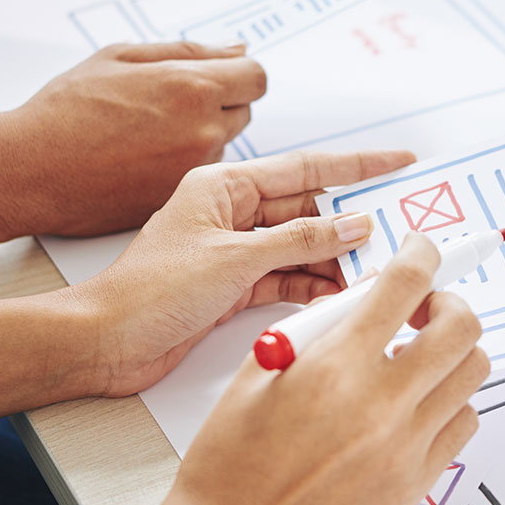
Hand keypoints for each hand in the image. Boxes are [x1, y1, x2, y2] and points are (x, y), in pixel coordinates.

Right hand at [0, 40, 266, 238]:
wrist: (31, 169)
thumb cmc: (65, 110)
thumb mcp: (121, 56)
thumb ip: (188, 51)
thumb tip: (235, 50)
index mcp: (192, 87)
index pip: (257, 77)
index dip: (238, 74)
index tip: (220, 77)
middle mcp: (203, 132)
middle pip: (244, 111)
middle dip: (219, 102)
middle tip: (168, 104)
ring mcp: (194, 170)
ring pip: (222, 144)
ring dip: (201, 135)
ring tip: (147, 134)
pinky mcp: (180, 198)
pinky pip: (201, 174)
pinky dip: (183, 164)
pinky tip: (143, 159)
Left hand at [72, 148, 414, 396]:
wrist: (105, 342)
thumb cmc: (149, 291)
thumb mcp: (234, 259)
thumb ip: (299, 240)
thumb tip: (353, 226)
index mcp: (225, 185)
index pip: (306, 167)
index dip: (358, 164)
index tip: (399, 162)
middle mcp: (232, 213)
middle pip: (309, 209)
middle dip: (352, 222)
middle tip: (398, 231)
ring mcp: (234, 251)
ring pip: (302, 246)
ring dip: (335, 259)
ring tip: (375, 268)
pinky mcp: (233, 287)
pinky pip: (287, 278)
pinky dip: (313, 285)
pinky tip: (340, 292)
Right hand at [131, 233, 488, 504]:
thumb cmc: (233, 457)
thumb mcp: (263, 367)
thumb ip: (323, 324)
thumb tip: (371, 293)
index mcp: (337, 367)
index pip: (407, 284)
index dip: (422, 253)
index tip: (421, 250)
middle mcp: (382, 405)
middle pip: (462, 326)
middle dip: (447, 301)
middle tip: (422, 307)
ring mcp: (405, 447)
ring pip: (473, 372)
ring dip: (453, 350)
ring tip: (419, 354)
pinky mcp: (415, 481)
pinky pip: (463, 422)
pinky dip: (449, 400)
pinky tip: (416, 400)